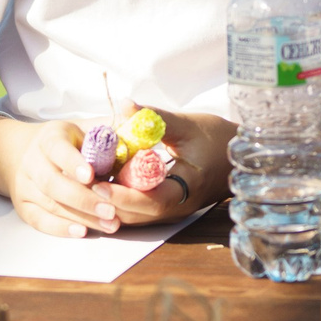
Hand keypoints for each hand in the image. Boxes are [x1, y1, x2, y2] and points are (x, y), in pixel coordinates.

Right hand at [2, 121, 124, 238]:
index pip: (58, 150)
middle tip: (111, 210)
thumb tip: (139, 117)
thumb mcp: (85, 127)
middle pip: (54, 184)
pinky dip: (61, 228)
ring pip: (51, 205)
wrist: (23, 153)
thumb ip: (111, 125)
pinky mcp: (24, 207)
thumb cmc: (68, 142)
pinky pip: (40, 221)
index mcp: (49, 138)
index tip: (91, 175)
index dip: (73, 163)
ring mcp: (25, 186)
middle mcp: (32, 161)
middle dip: (84, 198)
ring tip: (110, 224)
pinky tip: (83, 232)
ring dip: (82, 216)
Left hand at [94, 107, 228, 227]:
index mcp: (184, 192)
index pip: (145, 202)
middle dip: (105, 201)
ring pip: (132, 216)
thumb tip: (125, 104)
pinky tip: (101, 181)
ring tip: (84, 182)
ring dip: (109, 202)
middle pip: (133, 215)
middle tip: (79, 182)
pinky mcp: (164, 206)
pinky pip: (136, 209)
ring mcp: (169, 210)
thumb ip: (155, 117)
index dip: (118, 194)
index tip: (94, 181)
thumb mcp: (189, 125)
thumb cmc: (218, 139)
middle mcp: (175, 208)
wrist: (240, 157)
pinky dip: (118, 198)